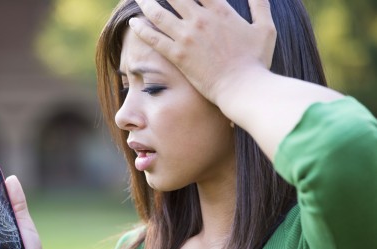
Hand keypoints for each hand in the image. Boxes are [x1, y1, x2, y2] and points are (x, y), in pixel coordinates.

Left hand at [129, 0, 276, 104]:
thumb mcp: (266, 28)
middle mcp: (200, 19)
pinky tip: (134, 23)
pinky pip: (154, 38)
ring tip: (140, 0)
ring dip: (147, 3)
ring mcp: (186, 37)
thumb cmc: (256, 61)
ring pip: (159, 13)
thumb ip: (260, 5)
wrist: (242, 87)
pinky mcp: (177, 55)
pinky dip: (142, 29)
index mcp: (220, 10)